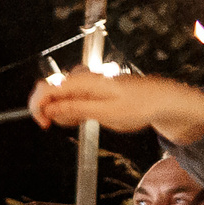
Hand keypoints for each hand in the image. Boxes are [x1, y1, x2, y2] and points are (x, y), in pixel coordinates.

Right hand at [28, 69, 203, 144]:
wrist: (164, 101)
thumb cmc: (140, 106)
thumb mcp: (106, 112)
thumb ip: (75, 109)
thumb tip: (49, 108)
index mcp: (86, 82)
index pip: (48, 88)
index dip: (38, 105)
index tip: (43, 123)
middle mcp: (85, 79)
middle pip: (52, 92)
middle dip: (53, 110)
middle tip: (71, 124)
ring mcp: (89, 84)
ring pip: (62, 97)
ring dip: (64, 112)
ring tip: (84, 121)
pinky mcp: (94, 90)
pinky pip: (74, 98)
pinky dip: (74, 110)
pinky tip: (87, 116)